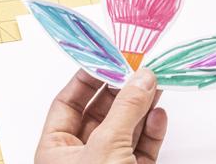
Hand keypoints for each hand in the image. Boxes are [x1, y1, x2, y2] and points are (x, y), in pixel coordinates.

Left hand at [35, 68, 166, 163]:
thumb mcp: (106, 146)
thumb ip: (125, 109)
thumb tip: (141, 78)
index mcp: (56, 150)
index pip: (67, 104)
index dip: (86, 80)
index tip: (108, 60)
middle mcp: (80, 157)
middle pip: (101, 113)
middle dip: (122, 91)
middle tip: (138, 69)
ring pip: (126, 129)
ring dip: (142, 107)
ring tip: (155, 84)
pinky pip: (142, 148)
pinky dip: (152, 131)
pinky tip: (158, 115)